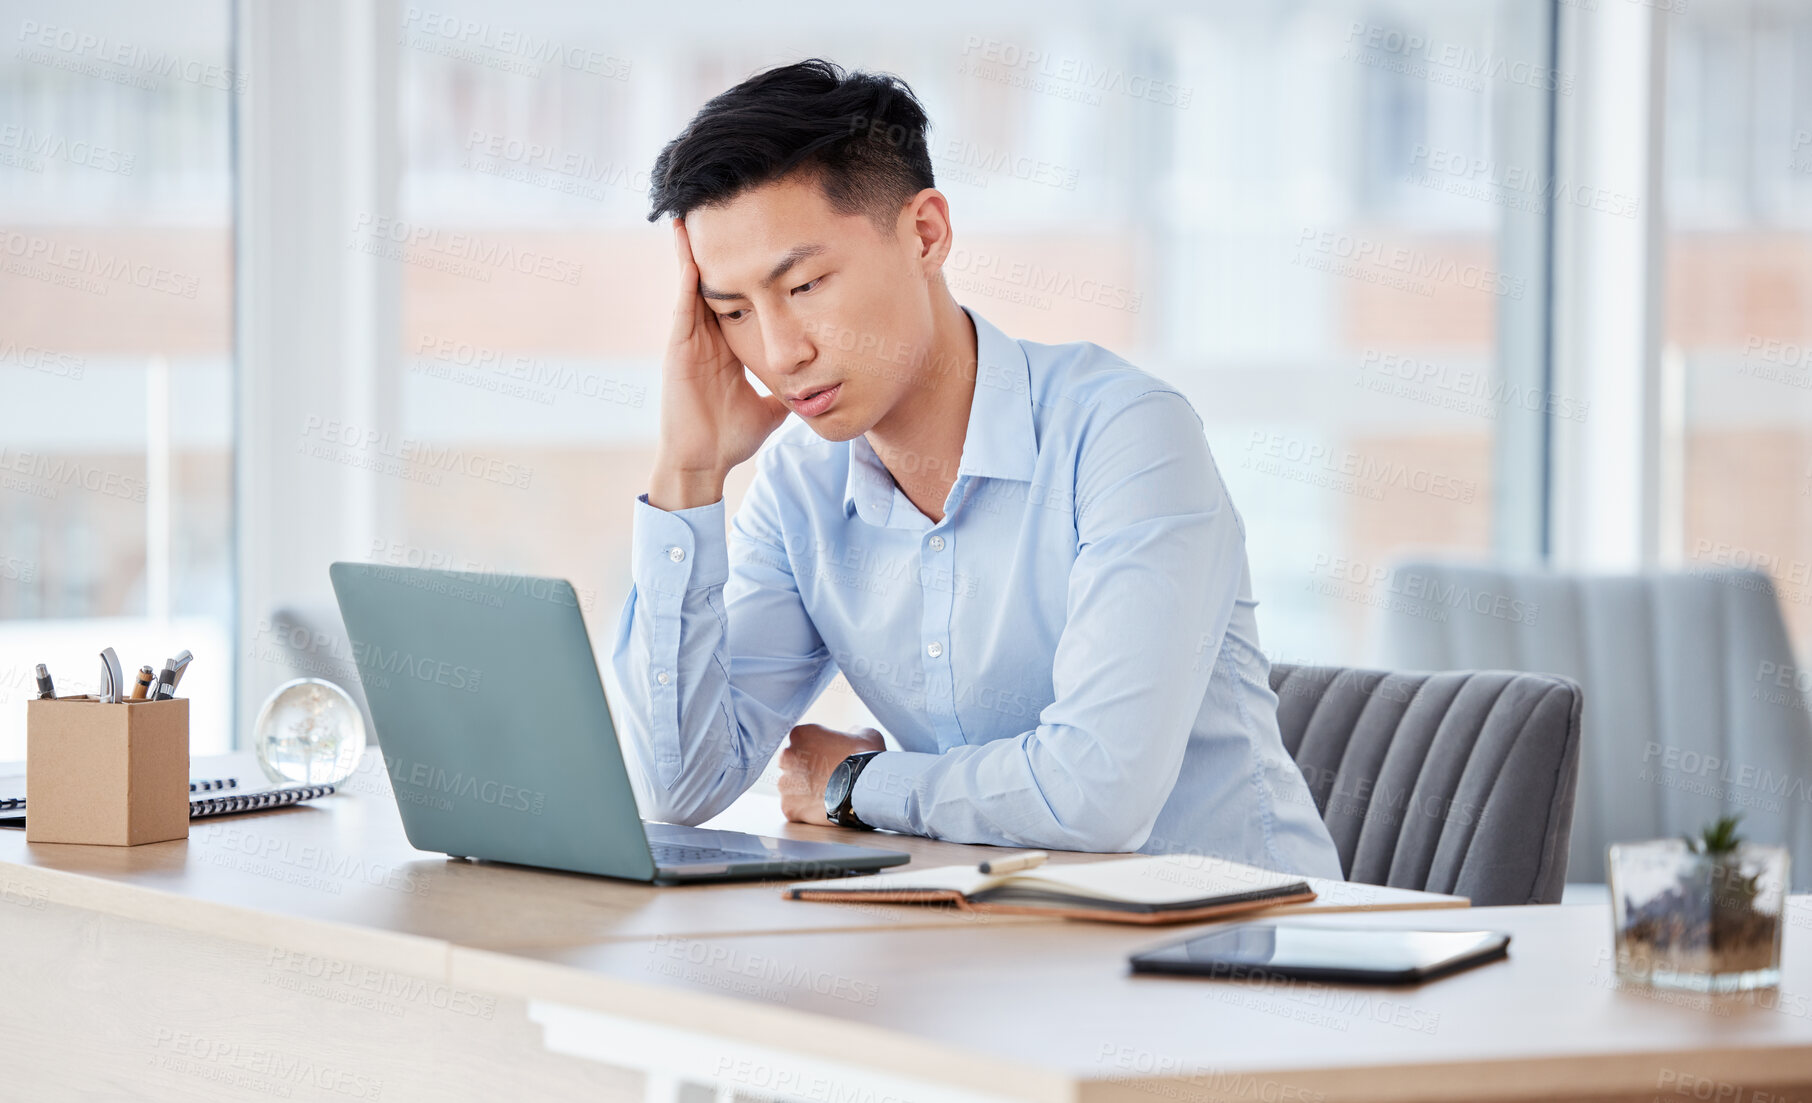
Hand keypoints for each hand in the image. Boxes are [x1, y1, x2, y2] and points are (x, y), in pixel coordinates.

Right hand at [647, 218, 789, 509]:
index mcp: (728, 344)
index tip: (758, 237)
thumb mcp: (772, 405)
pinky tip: (691, 247)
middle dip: (719, 246)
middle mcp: (707, 336)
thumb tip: (816, 384)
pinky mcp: (678, 346)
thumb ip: (789, 390)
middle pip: (715, 279)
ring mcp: (690, 339)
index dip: (746, 268)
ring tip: (698, 207)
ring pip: (694, 283)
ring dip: (696, 248)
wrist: (704, 462)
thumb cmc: (731, 437)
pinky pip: (684, 303)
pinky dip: (686, 274)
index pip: (739, 295)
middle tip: (724, 204)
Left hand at [778, 723, 884, 825]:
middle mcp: (787, 756)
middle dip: (806, 771)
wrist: (865, 789)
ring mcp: (785, 783)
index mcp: (800, 734)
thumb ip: (849, 733)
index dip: (816, 751)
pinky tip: (822, 808)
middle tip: (826, 778)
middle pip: (793, 764)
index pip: (802, 741)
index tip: (827, 759)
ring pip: (791, 788)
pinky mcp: (789, 807)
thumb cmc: (865, 758)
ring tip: (826, 796)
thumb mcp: (863, 734)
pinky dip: (805, 810)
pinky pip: (794, 808)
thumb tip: (850, 736)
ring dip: (804, 791)